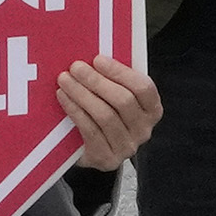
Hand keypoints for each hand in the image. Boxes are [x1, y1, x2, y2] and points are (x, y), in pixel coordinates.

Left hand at [56, 56, 159, 171]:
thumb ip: (112, 79)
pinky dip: (75, 111)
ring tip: (65, 80)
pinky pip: (90, 130)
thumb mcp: (113, 95)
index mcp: (152, 110)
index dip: (121, 72)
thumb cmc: (103, 112)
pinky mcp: (107, 159)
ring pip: (105, 116)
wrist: (89, 149)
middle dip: (96, 81)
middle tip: (76, 67)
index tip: (97, 59)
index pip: (143, 88)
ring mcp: (127, 147)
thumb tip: (92, 56)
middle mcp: (144, 130)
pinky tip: (63, 97)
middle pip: (123, 101)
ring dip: (82, 94)